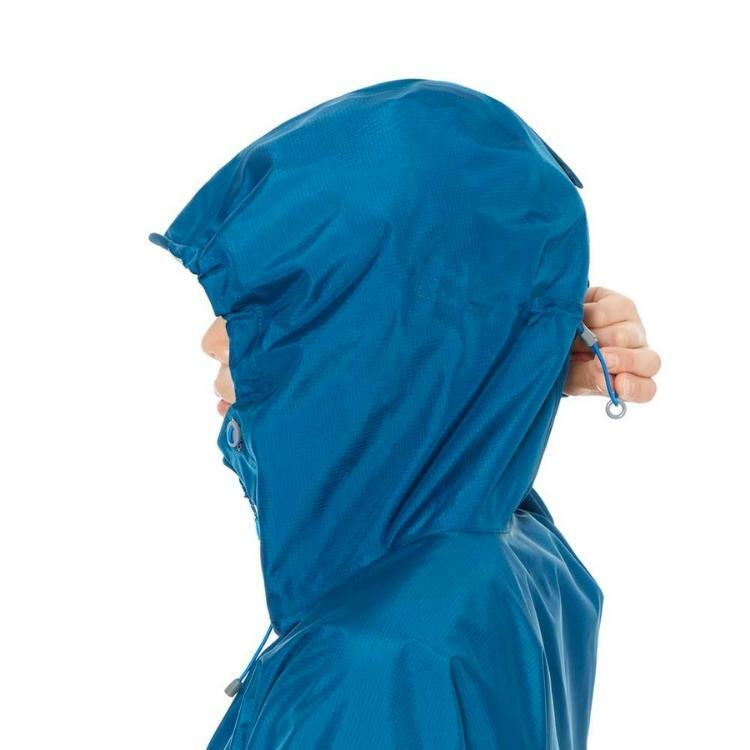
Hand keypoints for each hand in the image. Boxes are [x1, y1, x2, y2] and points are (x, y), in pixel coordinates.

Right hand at [564, 287, 660, 401]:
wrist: (551, 330)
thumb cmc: (565, 361)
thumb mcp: (572, 377)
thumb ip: (589, 379)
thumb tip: (604, 378)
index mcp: (631, 378)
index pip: (646, 389)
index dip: (635, 388)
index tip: (619, 384)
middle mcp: (638, 352)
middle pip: (648, 360)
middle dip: (622, 361)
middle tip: (599, 360)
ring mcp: (633, 326)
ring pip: (622, 336)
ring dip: (591, 340)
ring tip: (572, 340)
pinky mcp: (620, 304)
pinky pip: (606, 313)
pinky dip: (586, 319)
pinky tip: (577, 321)